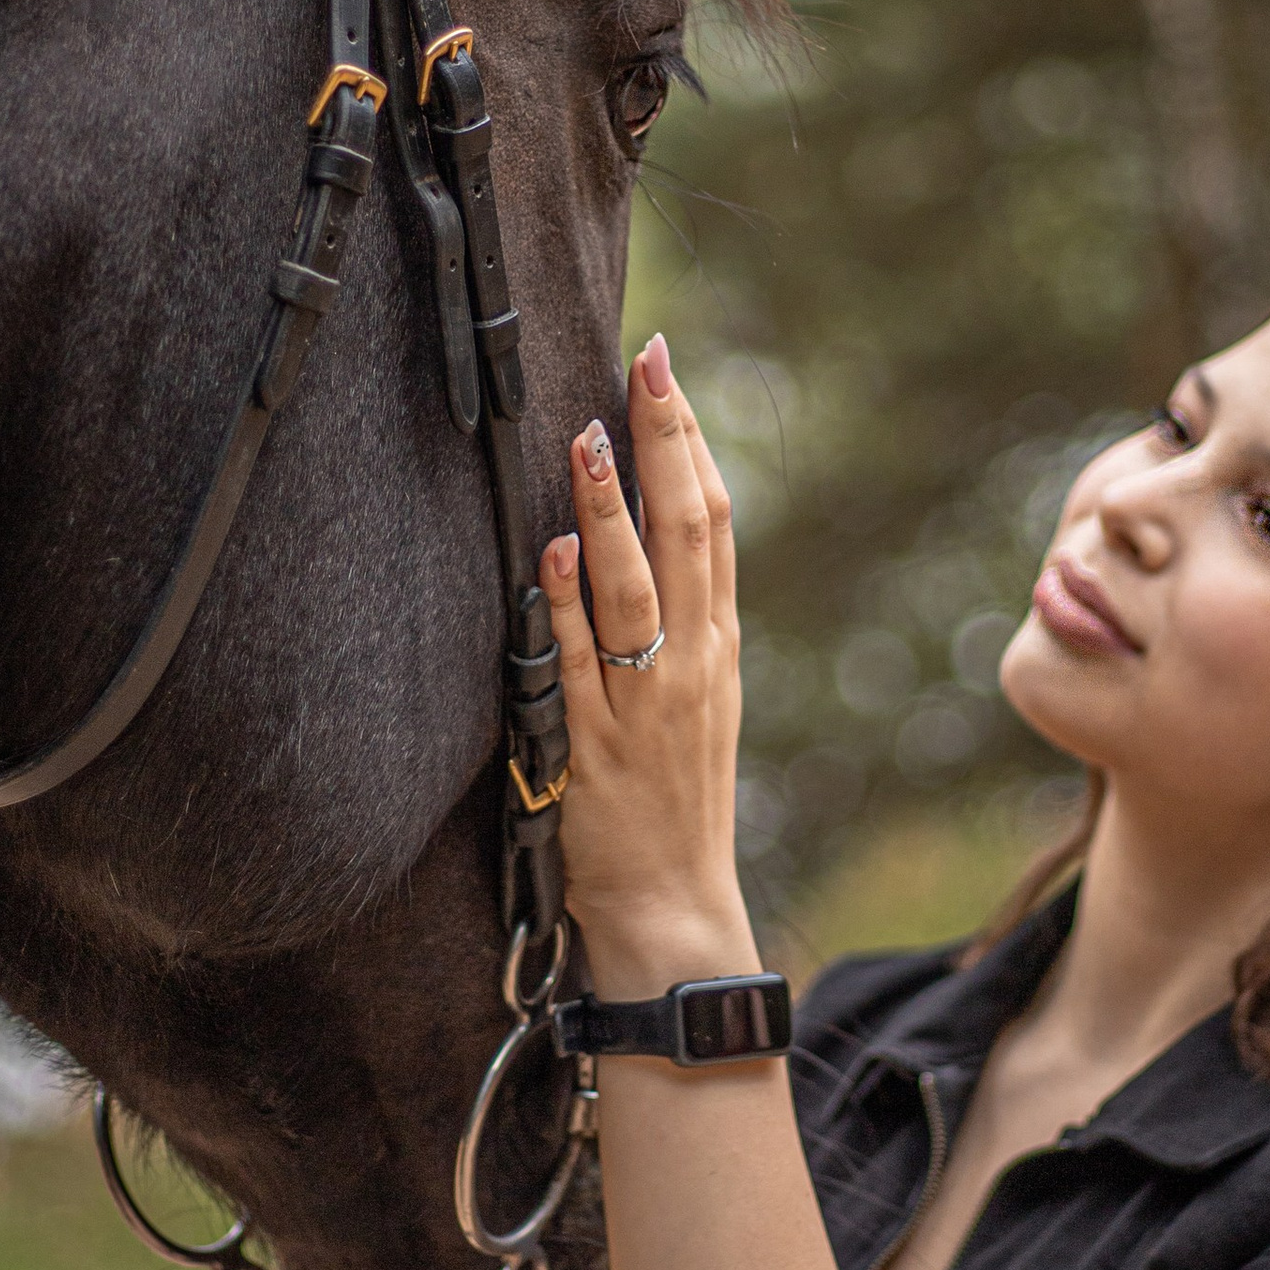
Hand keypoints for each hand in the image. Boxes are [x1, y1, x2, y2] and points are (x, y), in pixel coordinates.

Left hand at [539, 335, 748, 992]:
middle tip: (644, 365)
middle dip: (664, 444)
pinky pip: (580, 666)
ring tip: (589, 438)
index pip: (713, 520)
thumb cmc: (673, 797)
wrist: (671, 905)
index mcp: (717, 642)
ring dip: (611, 512)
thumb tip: (648, 521)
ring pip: (636, 591)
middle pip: (687, 534)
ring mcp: (646, 704)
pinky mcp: (596, 749)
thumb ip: (678, 616)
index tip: (663, 371)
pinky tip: (552, 554)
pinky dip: (568, 608)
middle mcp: (692, 662)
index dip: (689, 441)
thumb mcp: (697, 697)